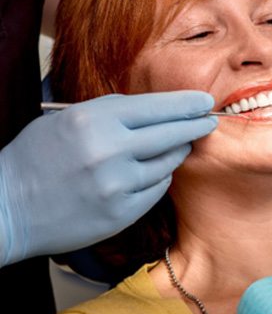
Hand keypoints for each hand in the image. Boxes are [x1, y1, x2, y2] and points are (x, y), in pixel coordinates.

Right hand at [0, 92, 216, 265]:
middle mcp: (109, 151)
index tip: (205, 101)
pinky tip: (156, 171)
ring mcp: (116, 185)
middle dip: (195, 125)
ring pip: (168, 163)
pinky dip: (160, 178)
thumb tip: (155, 113)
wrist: (9, 208)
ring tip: (181, 144)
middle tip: (209, 121)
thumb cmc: (36, 158)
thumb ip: (112, 114)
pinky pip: (156, 189)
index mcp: (93, 120)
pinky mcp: (120, 213)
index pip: (156, 107)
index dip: (185, 103)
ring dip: (177, 152)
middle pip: (171, 134)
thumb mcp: (69, 120)